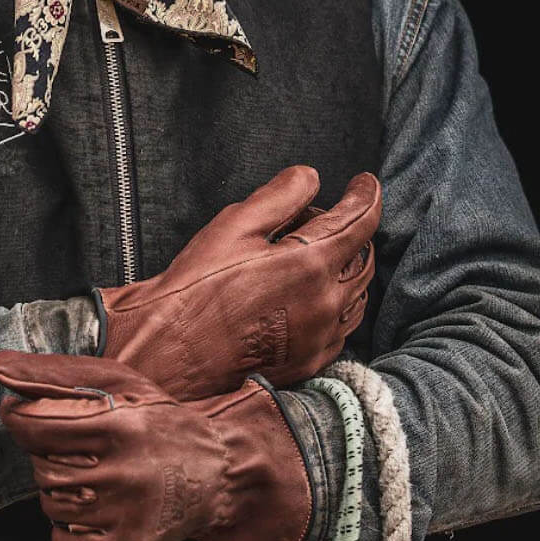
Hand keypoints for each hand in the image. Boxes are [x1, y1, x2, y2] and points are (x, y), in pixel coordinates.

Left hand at [0, 351, 311, 540]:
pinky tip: (97, 510)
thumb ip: (51, 375)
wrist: (218, 472)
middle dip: (49, 456)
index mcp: (119, 425)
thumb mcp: (117, 383)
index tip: (28, 417)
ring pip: (51, 506)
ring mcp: (126, 517)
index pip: (35, 427)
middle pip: (42, 469)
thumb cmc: (158, 420)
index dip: (21, 420)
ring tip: (94, 477)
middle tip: (79, 449)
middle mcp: (123, 473)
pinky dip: (69, 529)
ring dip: (60, 491)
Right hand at [94, 165, 379, 398]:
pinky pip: (341, 326)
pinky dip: (335, 303)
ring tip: (309, 258)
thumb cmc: (197, 287)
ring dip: (346, 269)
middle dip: (349, 232)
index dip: (366, 194)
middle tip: (311, 221)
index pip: (360, 220)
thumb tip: (310, 178)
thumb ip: (280, 195)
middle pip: (364, 258)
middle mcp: (327, 303)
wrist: (173, 350)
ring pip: (358, 295)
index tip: (365, 182)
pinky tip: (306, 296)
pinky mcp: (311, 362)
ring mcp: (321, 337)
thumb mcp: (234, 225)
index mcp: (312, 264)